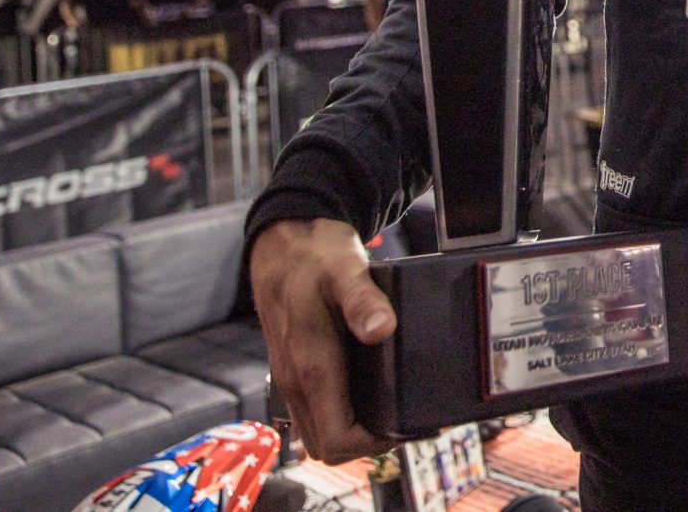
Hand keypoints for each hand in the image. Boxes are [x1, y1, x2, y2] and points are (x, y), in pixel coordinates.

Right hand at [249, 218, 397, 462]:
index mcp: (309, 366)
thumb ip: (363, 300)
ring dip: (353, 432)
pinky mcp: (294, 370)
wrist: (281, 241)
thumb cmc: (314, 254)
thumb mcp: (346, 268)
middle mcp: (295, 381)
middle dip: (366, 445)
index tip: (405, 427)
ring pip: (319, 432)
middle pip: (327, 446)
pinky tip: (372, 393)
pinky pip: (316, 411)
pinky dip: (342, 415)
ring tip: (393, 410)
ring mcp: (291, 378)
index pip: (336, 439)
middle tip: (405, 421)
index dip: (373, 445)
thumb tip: (382, 330)